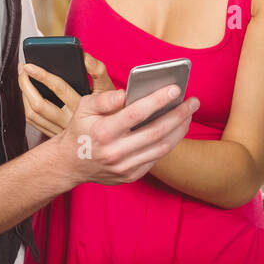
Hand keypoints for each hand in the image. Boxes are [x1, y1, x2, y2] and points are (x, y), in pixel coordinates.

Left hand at [18, 52, 114, 137]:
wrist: (111, 131)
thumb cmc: (109, 107)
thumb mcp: (108, 87)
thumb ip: (97, 70)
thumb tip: (83, 56)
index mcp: (82, 107)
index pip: (58, 89)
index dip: (42, 75)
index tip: (30, 65)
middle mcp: (69, 121)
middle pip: (39, 104)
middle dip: (25, 84)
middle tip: (22, 70)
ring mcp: (59, 130)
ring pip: (32, 114)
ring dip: (23, 95)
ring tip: (23, 79)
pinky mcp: (53, 134)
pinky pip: (34, 122)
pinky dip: (27, 106)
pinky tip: (27, 95)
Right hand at [51, 83, 196, 186]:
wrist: (70, 164)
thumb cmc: (81, 129)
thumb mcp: (84, 107)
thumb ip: (105, 99)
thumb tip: (126, 93)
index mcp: (103, 132)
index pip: (136, 114)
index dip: (158, 100)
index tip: (176, 88)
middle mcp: (114, 152)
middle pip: (156, 132)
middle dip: (179, 114)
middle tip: (194, 101)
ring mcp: (124, 167)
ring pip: (161, 147)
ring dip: (180, 129)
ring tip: (189, 113)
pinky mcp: (131, 176)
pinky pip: (157, 158)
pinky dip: (170, 142)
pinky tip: (177, 128)